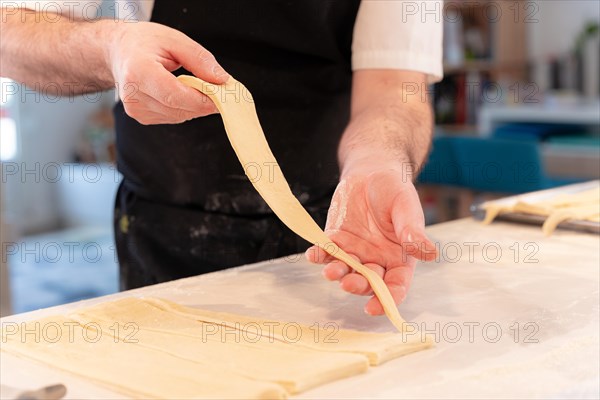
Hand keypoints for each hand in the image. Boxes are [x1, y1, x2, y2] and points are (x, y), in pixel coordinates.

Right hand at [108, 22, 227, 124]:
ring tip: (198, 87)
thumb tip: (221, 80)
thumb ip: (199, 59)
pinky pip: (173, 117)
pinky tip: (181, 93)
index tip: (223, 95)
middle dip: (203, 102)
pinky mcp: (141, 117)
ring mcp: (136, 109)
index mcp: (138, 72)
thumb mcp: (174, 39)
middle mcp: (133, 95)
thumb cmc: (144, 42)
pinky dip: (183, 107)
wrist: (118, 51)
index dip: (202, 100)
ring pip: (179, 116)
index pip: (175, 95)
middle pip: (179, 109)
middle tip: (220, 91)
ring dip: (194, 105)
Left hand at [305, 167, 436, 314]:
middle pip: (368, 282)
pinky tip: (314, 254)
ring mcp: (355, 251)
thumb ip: (413, 232)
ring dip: (337, 273)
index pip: (396, 285)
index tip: (376, 309)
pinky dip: (319, 256)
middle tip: (349, 282)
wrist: (372, 171)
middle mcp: (376, 259)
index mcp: (399, 257)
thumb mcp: (406, 208)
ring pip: (345, 270)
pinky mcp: (336, 239)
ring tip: (331, 271)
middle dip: (358, 286)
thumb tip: (429, 254)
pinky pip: (326, 252)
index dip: (387, 300)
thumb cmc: (395, 189)